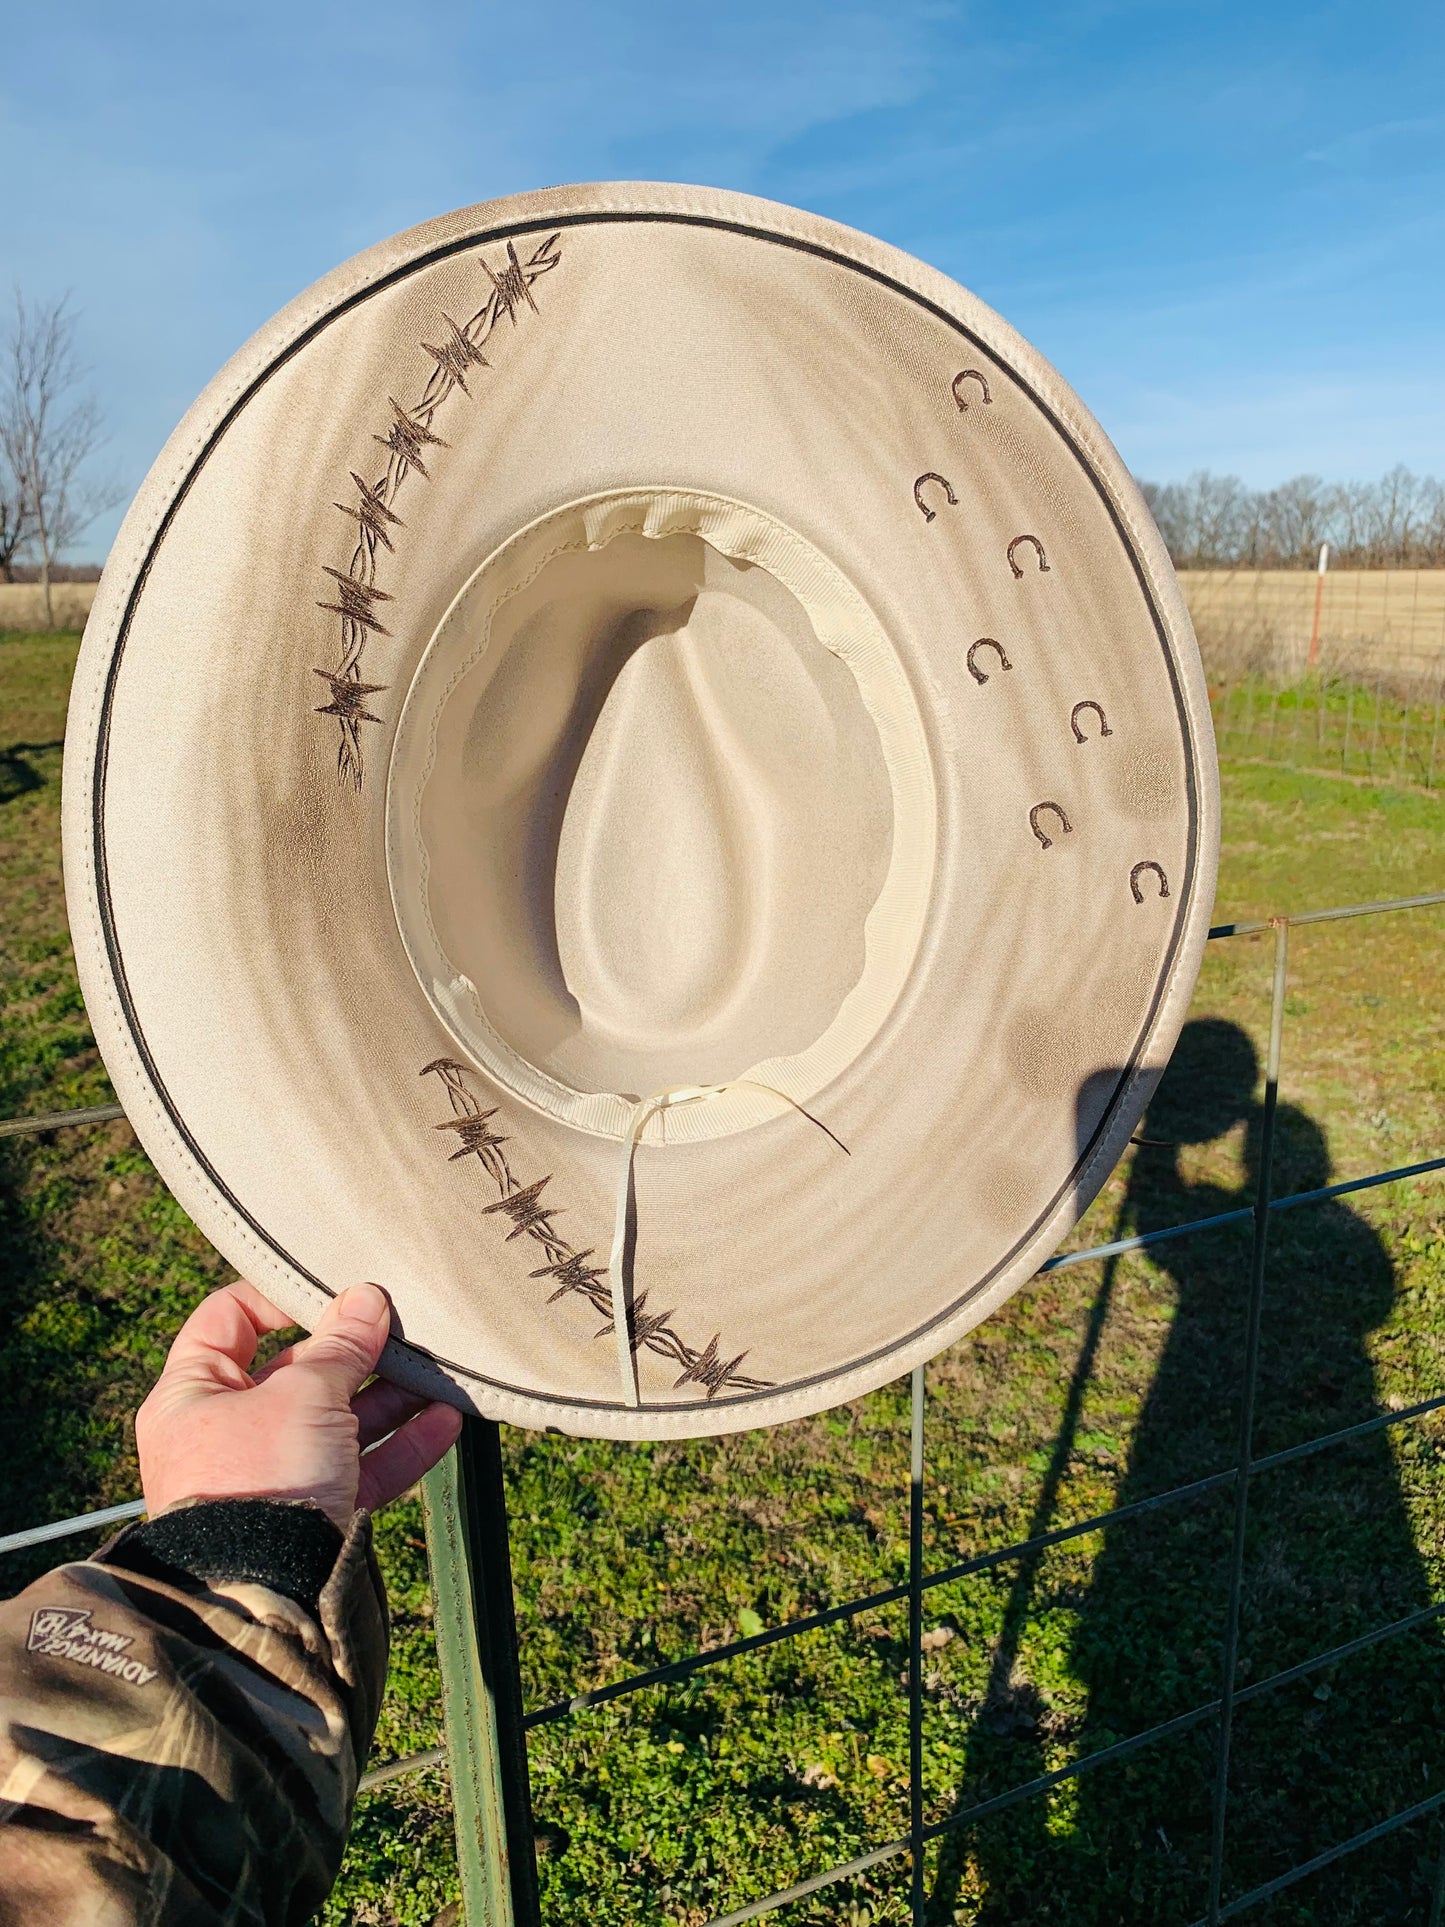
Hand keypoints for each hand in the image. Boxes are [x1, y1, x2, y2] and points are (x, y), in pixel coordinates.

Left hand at [135, 1279, 462, 1528]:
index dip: (276, 1296)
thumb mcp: (303, 1394)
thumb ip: (341, 1345)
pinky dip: (400, 1446)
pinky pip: (360, 1469)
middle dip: (355, 1352)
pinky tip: (444, 1422)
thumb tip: (367, 1298)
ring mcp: (272, 1475)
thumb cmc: (259, 1481)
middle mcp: (228, 1433)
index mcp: (194, 1395)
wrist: (263, 1597)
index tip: (330, 1286)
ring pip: (337, 1421)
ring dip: (389, 1397)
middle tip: (401, 1328)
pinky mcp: (311, 1514)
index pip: (227, 1321)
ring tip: (437, 1373)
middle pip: (297, 1373)